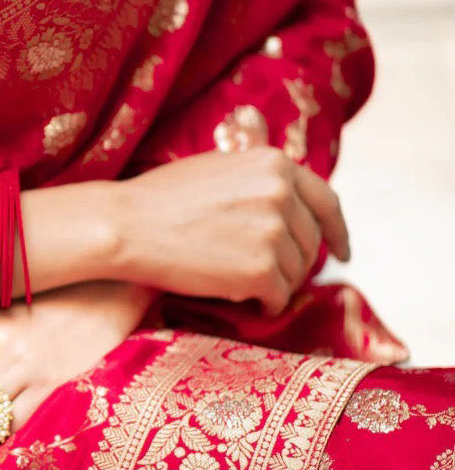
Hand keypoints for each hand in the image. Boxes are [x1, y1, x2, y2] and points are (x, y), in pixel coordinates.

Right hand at [114, 146, 349, 315]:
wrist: (127, 225)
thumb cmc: (162, 199)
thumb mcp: (220, 167)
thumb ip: (261, 179)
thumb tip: (292, 203)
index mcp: (275, 164)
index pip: (327, 203)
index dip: (338, 232)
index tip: (342, 252)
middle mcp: (282, 193)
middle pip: (311, 243)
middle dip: (296, 264)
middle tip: (267, 276)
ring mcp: (274, 232)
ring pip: (296, 273)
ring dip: (275, 284)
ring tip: (240, 284)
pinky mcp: (261, 270)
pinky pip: (278, 298)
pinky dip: (264, 305)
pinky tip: (242, 300)